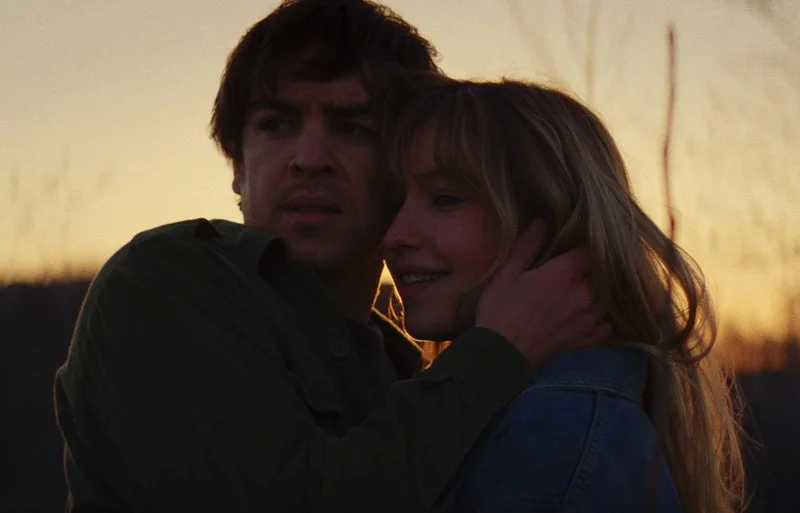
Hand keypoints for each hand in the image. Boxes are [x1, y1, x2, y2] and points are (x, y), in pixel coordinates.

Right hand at [475, 219, 610, 365]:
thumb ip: (528, 245)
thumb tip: (541, 222)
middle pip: (600, 273)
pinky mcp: (587, 339)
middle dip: (589, 270)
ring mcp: (588, 318)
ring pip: (605, 298)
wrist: (501, 355)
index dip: (583, 247)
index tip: (573, 248)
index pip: (590, 250)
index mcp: (566, 272)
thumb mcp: (508, 272)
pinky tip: (586, 317)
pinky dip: (599, 319)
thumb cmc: (500, 309)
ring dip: (596, 294)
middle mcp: (584, 293)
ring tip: (580, 293)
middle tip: (573, 271)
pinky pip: (605, 325)